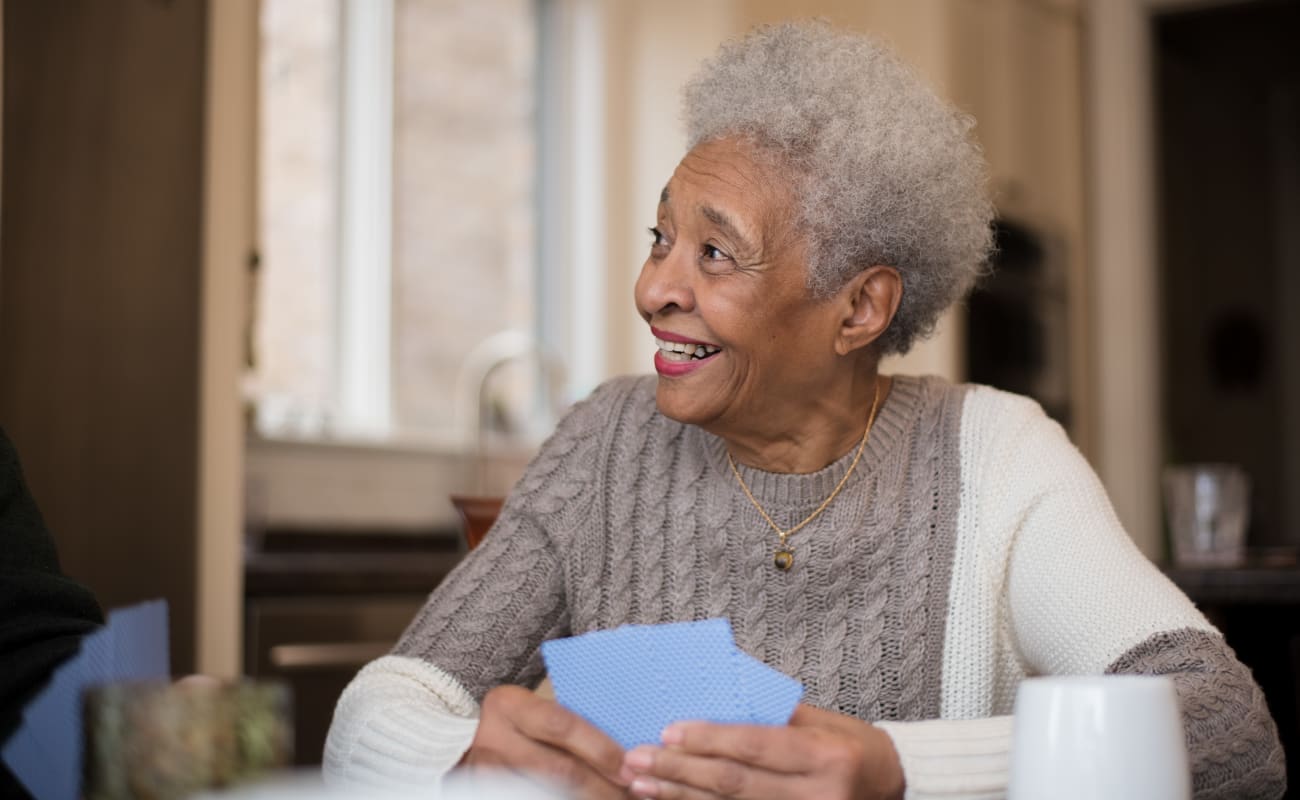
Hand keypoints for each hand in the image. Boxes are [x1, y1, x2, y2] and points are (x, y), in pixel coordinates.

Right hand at [460, 684, 629, 798]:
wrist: (459, 743)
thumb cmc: (512, 725)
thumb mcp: (530, 712)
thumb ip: (566, 726)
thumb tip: (625, 750)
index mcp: (509, 705)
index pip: (563, 725)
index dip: (600, 749)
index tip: (629, 768)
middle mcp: (493, 739)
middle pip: (560, 769)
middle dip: (602, 787)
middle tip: (632, 794)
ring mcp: (485, 773)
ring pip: (548, 793)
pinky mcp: (486, 792)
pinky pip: (533, 798)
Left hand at [619, 703, 903, 799]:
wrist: (893, 786)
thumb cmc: (851, 745)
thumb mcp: (820, 721)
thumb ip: (771, 714)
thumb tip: (711, 701)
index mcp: (824, 755)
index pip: (755, 746)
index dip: (708, 740)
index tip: (668, 732)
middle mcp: (817, 794)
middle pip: (735, 784)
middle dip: (680, 771)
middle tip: (637, 759)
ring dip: (680, 797)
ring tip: (642, 785)